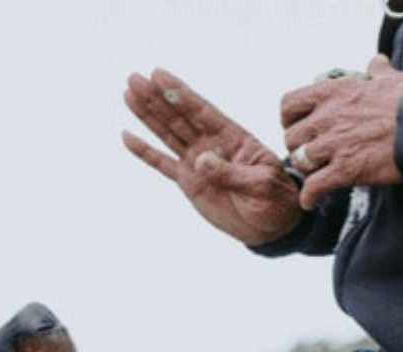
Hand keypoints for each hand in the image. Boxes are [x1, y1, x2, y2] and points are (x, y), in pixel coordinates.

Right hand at [123, 68, 303, 246]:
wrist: (272, 226)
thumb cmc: (275, 200)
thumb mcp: (261, 185)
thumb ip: (231, 172)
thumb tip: (201, 160)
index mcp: (232, 138)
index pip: (202, 111)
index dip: (180, 93)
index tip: (159, 74)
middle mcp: (212, 145)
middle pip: (179, 117)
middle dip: (156, 97)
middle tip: (134, 78)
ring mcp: (198, 163)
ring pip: (168, 134)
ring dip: (148, 115)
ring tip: (128, 93)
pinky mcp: (189, 182)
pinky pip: (163, 165)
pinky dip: (145, 153)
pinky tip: (128, 137)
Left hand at [281, 56, 402, 210]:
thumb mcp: (390, 78)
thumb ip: (377, 72)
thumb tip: (377, 62)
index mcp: (333, 93)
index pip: (289, 104)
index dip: (289, 119)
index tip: (299, 127)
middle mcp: (327, 117)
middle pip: (291, 138)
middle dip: (298, 149)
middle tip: (311, 156)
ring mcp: (333, 144)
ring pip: (300, 162)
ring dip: (306, 171)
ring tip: (317, 175)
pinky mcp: (344, 170)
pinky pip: (313, 188)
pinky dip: (309, 197)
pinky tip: (312, 202)